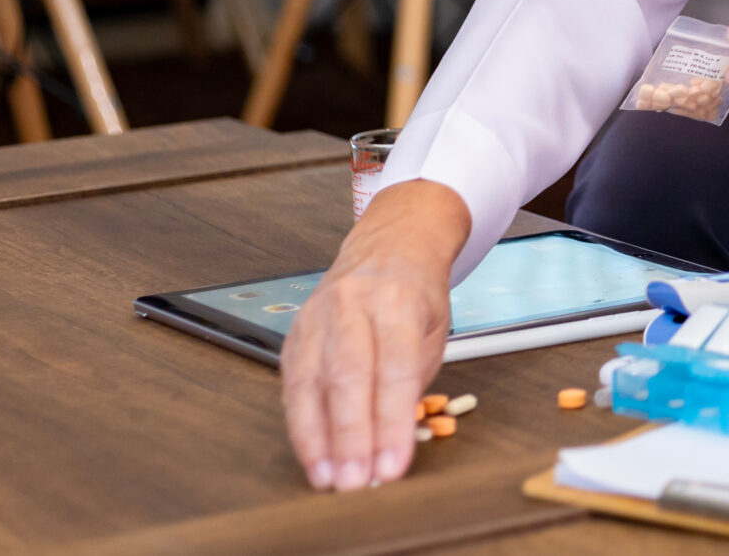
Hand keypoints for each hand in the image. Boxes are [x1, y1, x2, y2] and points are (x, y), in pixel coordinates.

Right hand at [281, 178, 467, 490]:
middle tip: (356, 482)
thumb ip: (414, 380)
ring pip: (312, 383)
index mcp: (397, 300)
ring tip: (329, 478)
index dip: (391, 423)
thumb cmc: (415, 294)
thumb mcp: (434, 330)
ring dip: (319, 439)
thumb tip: (395, 438)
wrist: (389, 247)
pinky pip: (293, 386)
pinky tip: (312, 455)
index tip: (392, 466)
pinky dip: (301, 426)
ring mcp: (317, 317)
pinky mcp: (295, 334)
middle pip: (348, 377)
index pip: (394, 369)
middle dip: (351, 437)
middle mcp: (352, 305)